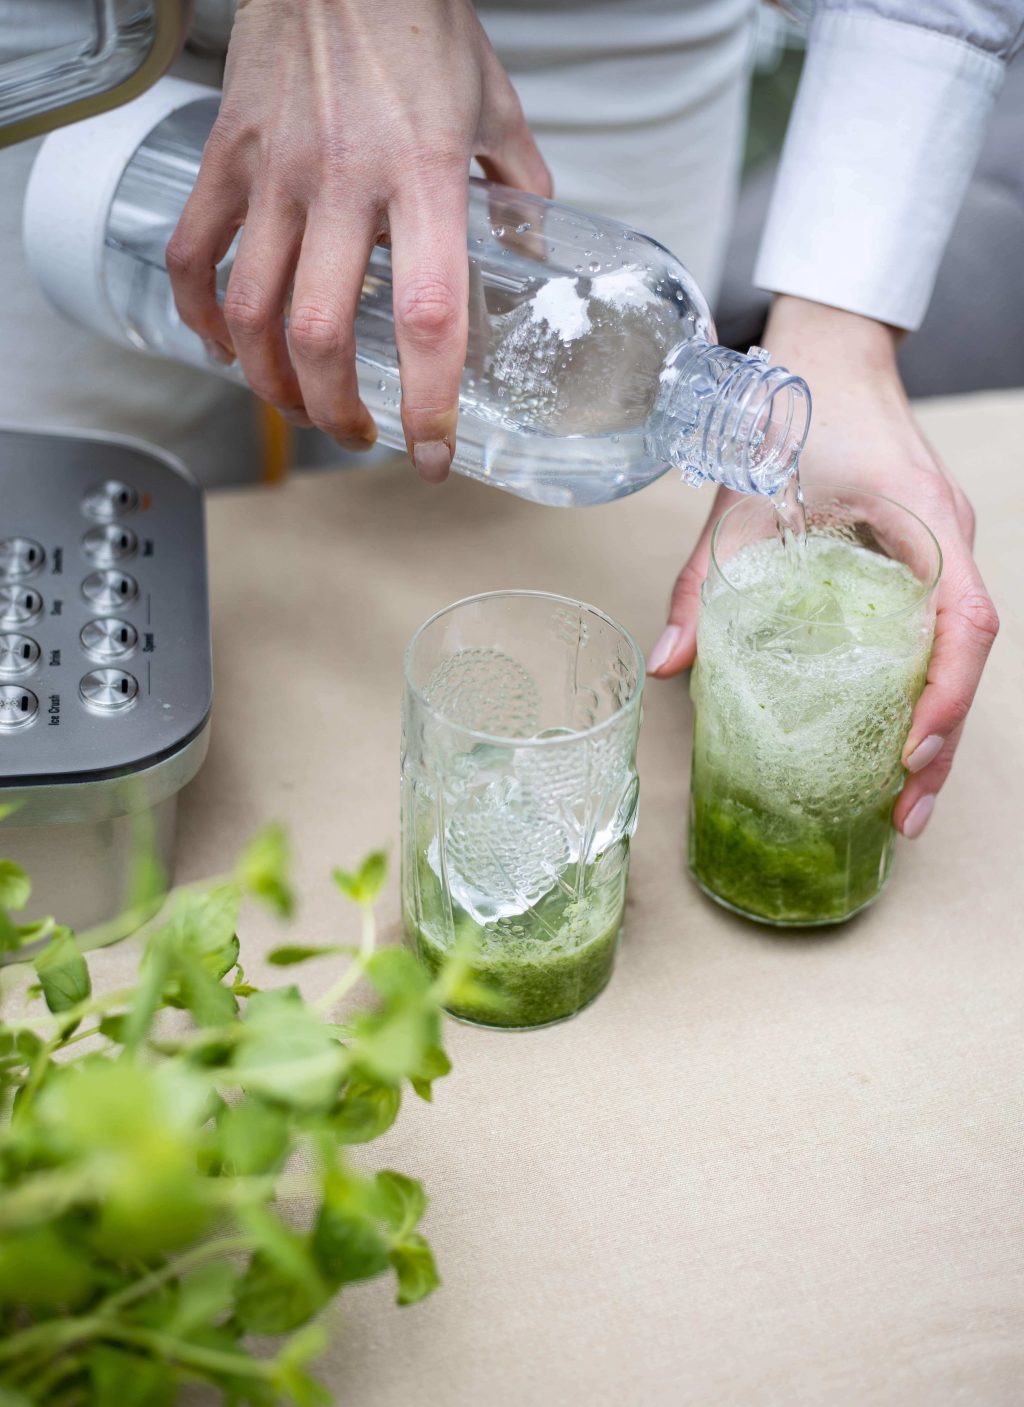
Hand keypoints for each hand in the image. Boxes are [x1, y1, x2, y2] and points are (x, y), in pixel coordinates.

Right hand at [166, 0, 550, 479]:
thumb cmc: (417, 16)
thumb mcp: (495, 102)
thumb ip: (518, 182)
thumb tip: (528, 241)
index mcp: (425, 177)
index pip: (428, 317)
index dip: (428, 401)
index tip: (430, 453)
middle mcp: (344, 183)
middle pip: (321, 334)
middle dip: (335, 410)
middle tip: (360, 434)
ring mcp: (275, 171)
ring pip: (251, 310)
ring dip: (268, 381)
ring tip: (296, 405)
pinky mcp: (228, 154)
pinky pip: (194, 253)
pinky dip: (200, 313)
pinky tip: (223, 344)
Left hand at [647, 297, 998, 837]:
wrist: (826, 353)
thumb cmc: (793, 410)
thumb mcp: (739, 499)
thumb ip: (701, 582)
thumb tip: (668, 665)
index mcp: (922, 519)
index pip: (966, 620)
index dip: (947, 692)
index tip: (908, 749)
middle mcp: (949, 542)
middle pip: (969, 655)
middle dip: (942, 741)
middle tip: (903, 814)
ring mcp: (944, 551)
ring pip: (958, 653)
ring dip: (937, 725)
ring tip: (901, 799)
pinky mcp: (925, 559)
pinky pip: (936, 634)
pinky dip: (922, 690)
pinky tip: (891, 737)